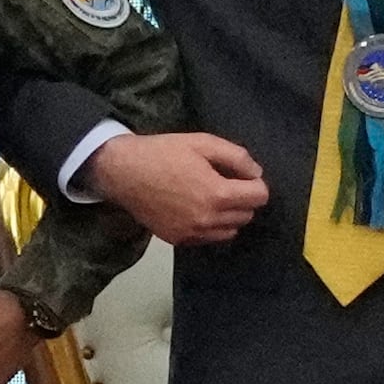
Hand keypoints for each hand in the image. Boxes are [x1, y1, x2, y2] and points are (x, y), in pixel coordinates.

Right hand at [85, 130, 270, 245]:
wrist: (124, 173)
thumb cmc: (163, 153)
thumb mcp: (202, 142)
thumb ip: (236, 157)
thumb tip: (256, 173)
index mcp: (217, 194)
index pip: (259, 197)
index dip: (255, 183)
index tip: (243, 174)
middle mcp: (208, 220)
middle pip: (246, 216)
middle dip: (244, 198)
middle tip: (227, 181)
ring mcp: (192, 234)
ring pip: (230, 231)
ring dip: (230, 215)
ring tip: (213, 195)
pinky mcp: (178, 240)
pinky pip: (209, 239)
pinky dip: (212, 226)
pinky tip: (198, 208)